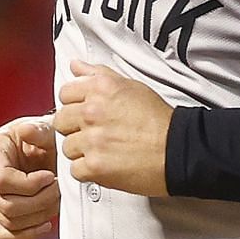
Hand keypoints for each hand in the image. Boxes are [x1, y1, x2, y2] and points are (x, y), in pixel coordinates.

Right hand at [0, 117, 59, 238]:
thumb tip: (28, 131)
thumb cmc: (42, 138)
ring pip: (9, 222)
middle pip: (6, 205)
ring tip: (55, 200)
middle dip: (40, 201)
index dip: (30, 184)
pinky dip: (28, 234)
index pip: (1, 180)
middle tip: (58, 189)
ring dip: (39, 216)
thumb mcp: (44, 129)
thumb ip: (38, 130)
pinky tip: (45, 224)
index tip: (50, 177)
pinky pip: (5, 235)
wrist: (43, 151)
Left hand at [53, 60, 173, 194]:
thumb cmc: (159, 121)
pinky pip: (75, 170)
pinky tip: (106, 165)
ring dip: (82, 152)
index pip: (64, 94)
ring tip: (105, 150)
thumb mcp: (131, 86)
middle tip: (96, 134)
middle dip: (76, 129)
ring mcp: (91, 140)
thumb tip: (76, 67)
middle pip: (61, 122)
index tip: (86, 113)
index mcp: (100, 89)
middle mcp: (92, 112)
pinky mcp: (94, 166)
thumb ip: (98, 74)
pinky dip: (88, 171)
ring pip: (67, 148)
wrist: (178, 150)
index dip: (75, 105)